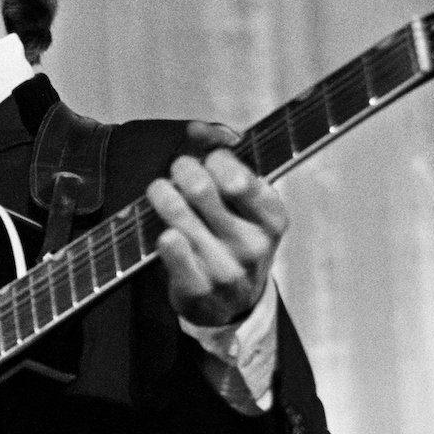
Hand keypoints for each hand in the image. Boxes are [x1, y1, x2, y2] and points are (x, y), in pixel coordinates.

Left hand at [145, 120, 287, 327]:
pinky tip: (164, 231)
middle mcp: (253, 245)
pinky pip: (169, 249)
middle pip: (201, 190)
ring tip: (159, 191)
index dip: (214, 159)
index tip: (207, 160)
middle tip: (177, 171)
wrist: (235, 305)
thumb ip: (228, 161)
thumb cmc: (237, 240)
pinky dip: (161, 234)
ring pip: (178, 217)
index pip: (238, 177)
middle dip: (182, 170)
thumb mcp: (248, 205)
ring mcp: (226, 270)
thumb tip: (198, 128)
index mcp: (273, 219)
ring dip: (162, 195)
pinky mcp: (198, 290)